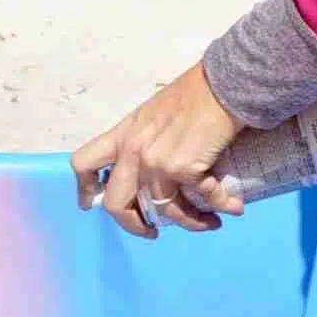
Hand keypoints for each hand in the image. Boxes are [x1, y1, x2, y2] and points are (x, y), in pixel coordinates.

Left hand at [71, 62, 246, 237]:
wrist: (222, 85)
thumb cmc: (194, 94)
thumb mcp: (153, 114)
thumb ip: (144, 140)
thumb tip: (154, 167)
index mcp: (123, 135)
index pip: (84, 164)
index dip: (85, 189)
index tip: (90, 205)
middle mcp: (133, 151)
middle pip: (116, 204)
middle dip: (133, 225)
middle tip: (151, 231)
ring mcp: (156, 162)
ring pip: (165, 210)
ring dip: (190, 222)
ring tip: (208, 223)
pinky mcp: (184, 169)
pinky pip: (202, 199)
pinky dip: (220, 207)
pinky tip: (232, 207)